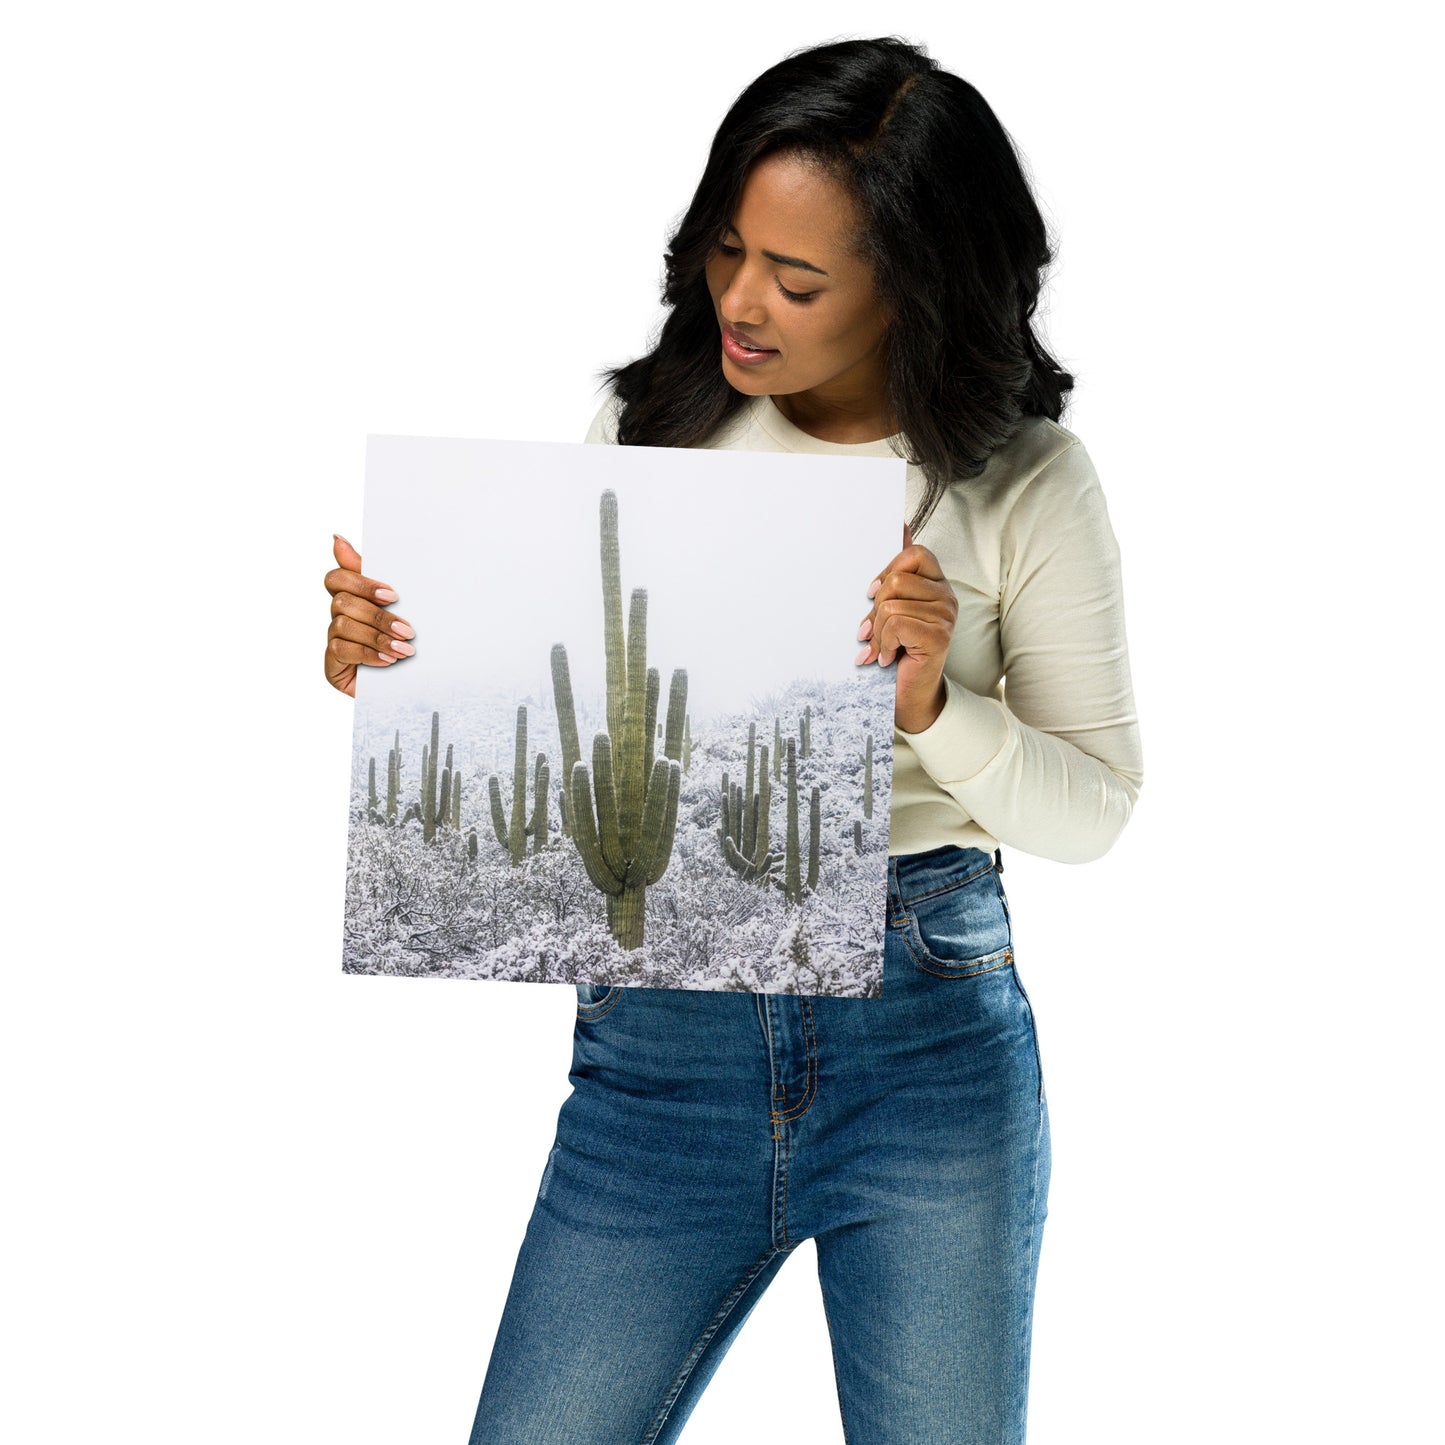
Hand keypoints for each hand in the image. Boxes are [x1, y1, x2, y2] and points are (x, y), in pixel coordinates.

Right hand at [323, 534, 414, 697]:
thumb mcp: (399, 607)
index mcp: (352, 598)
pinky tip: (388, 661)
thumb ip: (374, 575)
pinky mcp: (332, 665)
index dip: (361, 582)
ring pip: (343, 625)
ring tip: (404, 650)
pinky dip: (368, 654)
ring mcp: (333, 641)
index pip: (337, 578)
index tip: (392, 595)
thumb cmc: (405, 642)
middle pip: (342, 601)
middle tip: (408, 630)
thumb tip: (336, 538)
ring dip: (377, 637)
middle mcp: (338, 617)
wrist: (413, 686)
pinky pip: (342, 650)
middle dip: (378, 616)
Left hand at [855, 522, 957, 733]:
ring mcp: (946, 616)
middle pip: (897, 580)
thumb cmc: (897, 650)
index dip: (887, 571)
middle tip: (873, 631)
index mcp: (936, 584)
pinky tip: (887, 657)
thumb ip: (896, 571)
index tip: (872, 595)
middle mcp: (947, 596)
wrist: (907, 695)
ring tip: (881, 647)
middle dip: (875, 608)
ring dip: (878, 631)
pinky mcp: (939, 635)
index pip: (914, 554)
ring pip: (892, 604)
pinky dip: (883, 643)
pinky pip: (896, 623)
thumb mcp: (891, 607)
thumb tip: (900, 525)